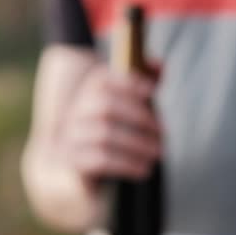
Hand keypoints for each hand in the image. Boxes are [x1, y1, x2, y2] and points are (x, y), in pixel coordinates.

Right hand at [59, 64, 161, 186]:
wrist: (77, 164)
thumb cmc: (111, 128)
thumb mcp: (126, 103)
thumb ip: (144, 81)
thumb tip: (160, 65)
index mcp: (89, 92)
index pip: (103, 80)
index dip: (128, 82)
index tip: (152, 90)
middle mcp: (77, 111)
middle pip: (105, 106)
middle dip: (139, 117)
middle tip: (162, 132)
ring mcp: (72, 136)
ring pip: (104, 135)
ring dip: (137, 144)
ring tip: (157, 153)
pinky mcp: (74, 162)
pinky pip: (100, 161)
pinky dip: (126, 164)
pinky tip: (143, 169)